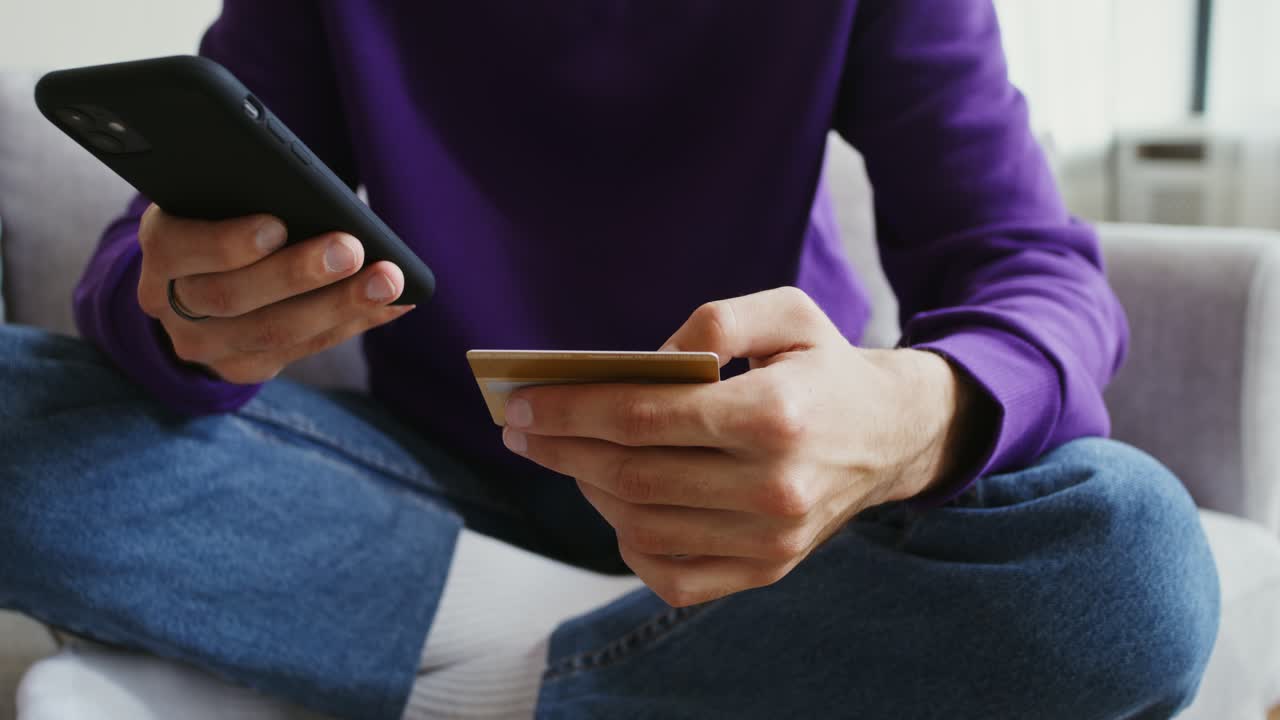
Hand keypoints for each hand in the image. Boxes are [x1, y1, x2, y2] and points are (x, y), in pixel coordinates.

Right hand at [135, 204, 412, 383]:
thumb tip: (317, 195)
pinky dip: (353, 323)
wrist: (191, 281)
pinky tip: (393, 303)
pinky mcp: (241, 368)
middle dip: (299, 273)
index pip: (180, 247)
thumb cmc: (221, 216)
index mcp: (160, 248)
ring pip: (273, 332)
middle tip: (353, 249)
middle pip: (232, 296)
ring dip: (340, 305)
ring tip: (389, 280)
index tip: (276, 225)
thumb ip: (244, 191)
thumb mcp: (215, 198)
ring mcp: (203, 345)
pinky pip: (302, 349)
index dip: (228, 242)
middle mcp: (170, 303)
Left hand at [502, 287, 993, 606]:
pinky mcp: (766, 571)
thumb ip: (715, 320)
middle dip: (561, 450)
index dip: (571, 411)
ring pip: (643, 527)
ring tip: (564, 456)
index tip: (520, 403)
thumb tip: (642, 361)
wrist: (892, 436)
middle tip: (519, 430)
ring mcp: (770, 540)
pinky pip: (673, 575)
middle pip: (633, 476)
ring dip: (588, 490)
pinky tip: (616, 503)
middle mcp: (774, 487)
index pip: (645, 419)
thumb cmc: (825, 367)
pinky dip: (628, 543)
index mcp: (775, 415)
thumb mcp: (786, 312)